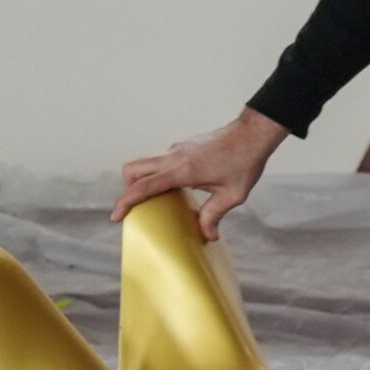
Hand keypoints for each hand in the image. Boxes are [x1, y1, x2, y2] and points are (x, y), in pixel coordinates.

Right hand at [117, 108, 285, 236]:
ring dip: (144, 181)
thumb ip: (214, 215)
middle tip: (136, 206)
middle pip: (133, 169)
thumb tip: (208, 235)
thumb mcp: (233, 195)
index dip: (125, 202)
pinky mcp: (183, 146)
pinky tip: (178, 188)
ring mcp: (177, 149)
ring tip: (159, 201)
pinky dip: (160, 174)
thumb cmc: (245, 162)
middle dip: (127, 188)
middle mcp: (174, 157)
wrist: (253, 133)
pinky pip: (162, 161)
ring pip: (146, 163)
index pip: (143, 186)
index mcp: (182, 170)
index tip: (116, 217)